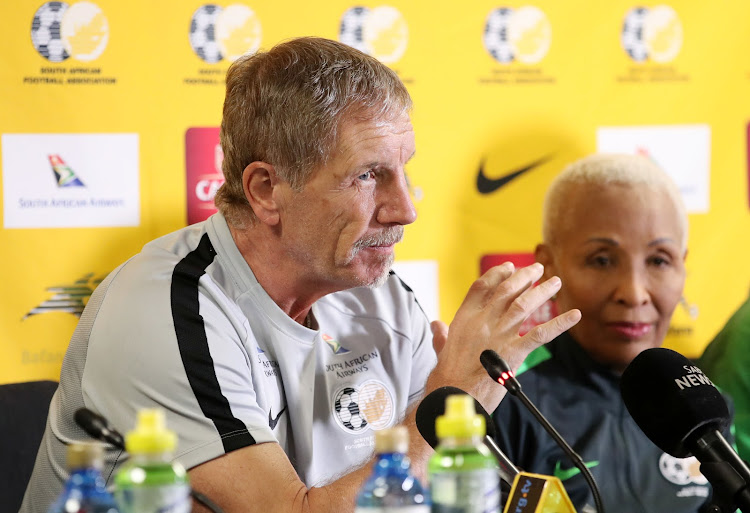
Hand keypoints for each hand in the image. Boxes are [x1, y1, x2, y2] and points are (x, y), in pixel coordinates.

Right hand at [427, 262, 579, 411]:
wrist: (452, 396)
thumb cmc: (445, 377)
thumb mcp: (441, 350)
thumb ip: (441, 335)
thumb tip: (436, 325)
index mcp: (464, 318)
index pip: (483, 286)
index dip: (498, 274)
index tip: (510, 267)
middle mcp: (482, 321)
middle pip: (507, 290)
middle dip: (525, 276)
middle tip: (538, 268)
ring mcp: (499, 335)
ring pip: (524, 305)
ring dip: (543, 291)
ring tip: (555, 282)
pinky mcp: (514, 353)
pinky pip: (540, 334)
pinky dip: (560, 324)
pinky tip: (574, 315)